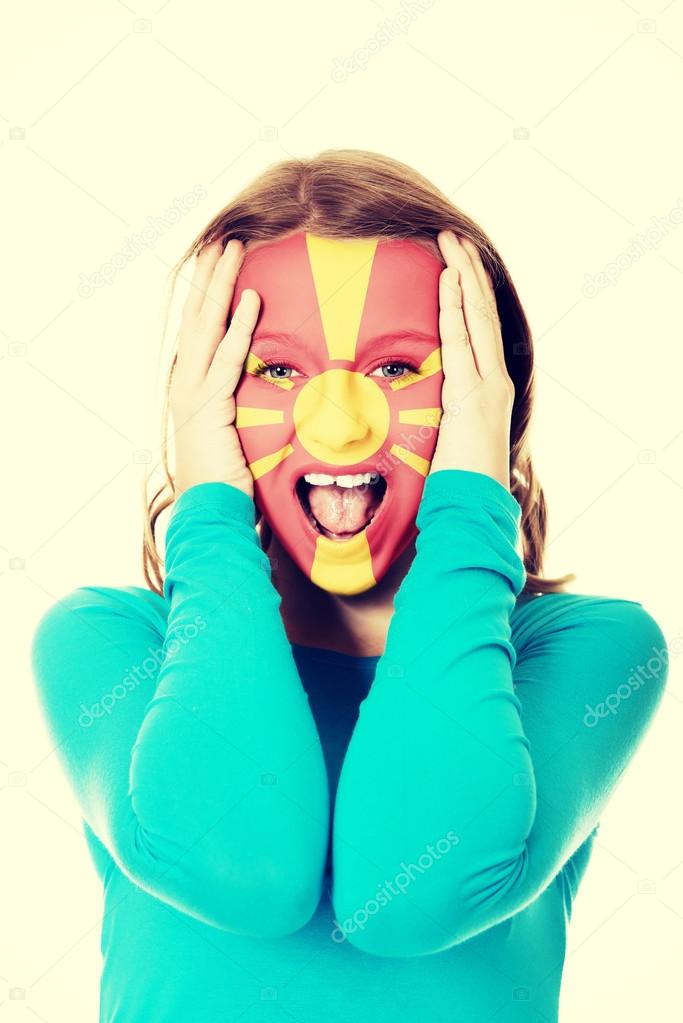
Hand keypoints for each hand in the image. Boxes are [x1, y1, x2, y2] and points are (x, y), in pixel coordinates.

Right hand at [170, 238, 260, 498]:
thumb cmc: (227, 482)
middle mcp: (185, 383)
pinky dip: (239, 326)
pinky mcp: (208, 406)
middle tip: (222, 239)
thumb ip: (243, 405)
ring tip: (232, 248)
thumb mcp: (235, 433)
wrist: (211, 513)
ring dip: (221, 285)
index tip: (219, 263)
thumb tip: (269, 388)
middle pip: (197, 317)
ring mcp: (192, 393)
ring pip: (207, 326)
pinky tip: (250, 297)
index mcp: (191, 387)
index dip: (208, 294)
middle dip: (209, 276)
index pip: (200, 330)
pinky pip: (227, 358)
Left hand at [429, 230, 513, 491]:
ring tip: (452, 241)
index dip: (466, 295)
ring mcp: (489, 384)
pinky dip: (457, 306)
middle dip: (467, 272)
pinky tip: (449, 277)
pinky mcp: (477, 392)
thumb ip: (436, 418)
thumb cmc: (456, 485)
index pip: (476, 330)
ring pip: (477, 317)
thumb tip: (416, 413)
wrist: (472, 509)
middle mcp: (492, 380)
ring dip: (464, 276)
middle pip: (481, 313)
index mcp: (484, 389)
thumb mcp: (444, 442)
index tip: (452, 265)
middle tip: (452, 235)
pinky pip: (464, 339)